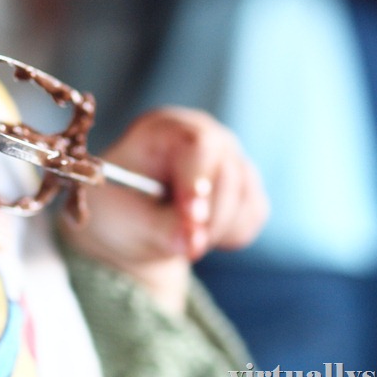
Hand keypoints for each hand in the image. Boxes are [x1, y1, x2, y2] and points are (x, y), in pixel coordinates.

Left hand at [59, 107, 267, 311]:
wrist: (133, 224)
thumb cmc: (122, 210)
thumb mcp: (129, 220)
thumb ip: (161, 229)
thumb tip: (192, 242)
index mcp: (164, 130)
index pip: (199, 144)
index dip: (199, 180)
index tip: (193, 217)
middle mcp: (203, 135)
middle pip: (229, 170)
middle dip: (210, 216)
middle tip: (187, 246)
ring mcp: (229, 157)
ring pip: (245, 194)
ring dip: (217, 229)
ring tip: (180, 235)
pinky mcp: (246, 183)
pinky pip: (253, 213)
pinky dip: (228, 233)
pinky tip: (199, 231)